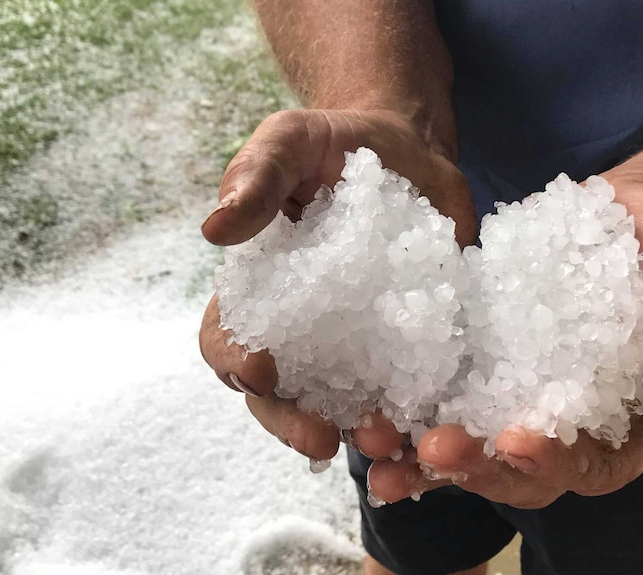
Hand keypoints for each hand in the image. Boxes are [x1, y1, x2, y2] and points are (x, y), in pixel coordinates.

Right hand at [199, 108, 477, 461]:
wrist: (409, 149)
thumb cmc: (336, 144)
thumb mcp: (292, 141)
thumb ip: (255, 176)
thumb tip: (213, 229)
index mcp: (259, 290)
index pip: (228, 340)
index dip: (236, 362)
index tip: (260, 370)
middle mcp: (300, 329)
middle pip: (279, 394)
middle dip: (293, 422)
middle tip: (322, 439)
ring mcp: (354, 343)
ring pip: (340, 405)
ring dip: (355, 429)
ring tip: (384, 438)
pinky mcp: (407, 343)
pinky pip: (404, 388)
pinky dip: (412, 412)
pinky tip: (428, 422)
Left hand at [367, 162, 642, 507]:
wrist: (631, 206)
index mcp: (630, 418)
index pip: (597, 463)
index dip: (558, 464)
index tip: (519, 440)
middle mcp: (570, 418)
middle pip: (521, 467)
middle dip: (476, 466)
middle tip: (434, 448)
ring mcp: (521, 389)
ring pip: (473, 440)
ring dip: (424, 453)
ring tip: (380, 445)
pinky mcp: (484, 358)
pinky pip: (445, 392)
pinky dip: (409, 407)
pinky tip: (369, 410)